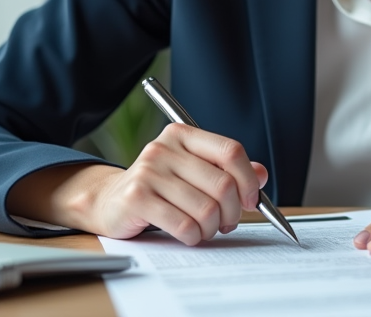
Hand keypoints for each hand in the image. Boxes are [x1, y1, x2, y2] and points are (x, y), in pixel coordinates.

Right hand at [6, 123, 266, 245]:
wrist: (109, 201)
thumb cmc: (159, 187)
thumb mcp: (193, 171)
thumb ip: (227, 171)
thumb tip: (262, 174)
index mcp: (183, 135)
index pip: (231, 151)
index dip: (248, 179)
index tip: (252, 200)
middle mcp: (165, 148)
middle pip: (223, 184)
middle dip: (233, 212)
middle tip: (228, 223)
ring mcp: (149, 171)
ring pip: (206, 209)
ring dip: (212, 228)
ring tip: (205, 229)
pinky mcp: (137, 198)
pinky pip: (184, 224)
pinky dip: (194, 236)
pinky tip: (189, 235)